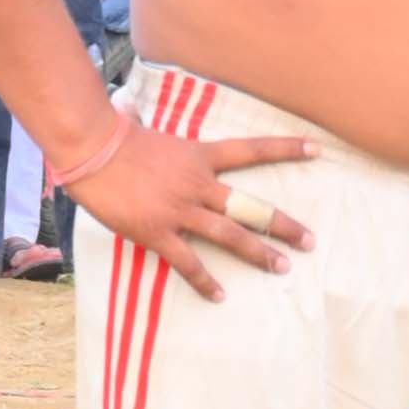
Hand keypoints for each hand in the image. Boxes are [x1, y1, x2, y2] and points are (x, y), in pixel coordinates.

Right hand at [63, 108, 321, 294]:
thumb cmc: (116, 136)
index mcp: (200, 155)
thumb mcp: (152, 130)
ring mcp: (180, 210)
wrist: (92, 149)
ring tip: (282, 268)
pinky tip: (219, 295)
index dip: (286, 149)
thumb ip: (163, 136)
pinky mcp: (158, 233)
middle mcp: (198, 184)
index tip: (316, 149)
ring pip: (230, 236)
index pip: (251, 150)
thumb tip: (141, 113)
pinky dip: (204, 281)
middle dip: (283, 225)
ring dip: (259, 253)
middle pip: (250, 206)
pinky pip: (188, 262)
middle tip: (310, 240)